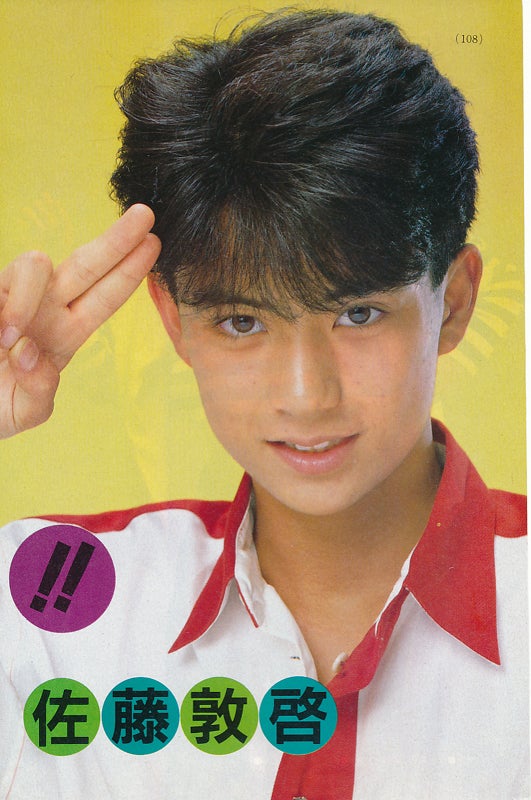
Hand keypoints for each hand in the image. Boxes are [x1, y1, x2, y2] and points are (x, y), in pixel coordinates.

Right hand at [0, 204, 160, 437]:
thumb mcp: (23, 412)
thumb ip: (38, 393)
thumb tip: (34, 355)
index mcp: (64, 335)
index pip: (105, 298)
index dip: (130, 272)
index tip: (154, 245)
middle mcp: (44, 309)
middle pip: (87, 265)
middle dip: (117, 240)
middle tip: (144, 214)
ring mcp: (14, 296)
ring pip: (37, 264)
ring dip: (29, 298)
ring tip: (9, 341)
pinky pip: (4, 282)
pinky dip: (9, 308)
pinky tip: (2, 338)